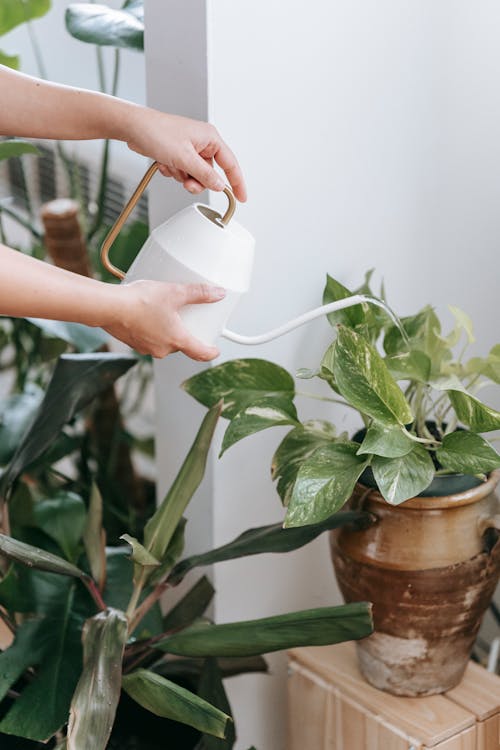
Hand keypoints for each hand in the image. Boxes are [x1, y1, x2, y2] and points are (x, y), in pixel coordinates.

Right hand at [104, 280, 224, 359]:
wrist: (109, 307)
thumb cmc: (140, 302)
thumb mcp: (175, 292)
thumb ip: (199, 293)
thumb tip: (218, 293)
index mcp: (176, 340)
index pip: (200, 353)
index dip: (210, 352)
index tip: (215, 351)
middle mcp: (162, 349)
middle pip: (180, 343)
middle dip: (184, 332)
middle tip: (186, 318)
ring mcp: (146, 347)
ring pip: (163, 341)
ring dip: (166, 330)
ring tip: (164, 311)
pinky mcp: (133, 342)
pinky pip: (148, 338)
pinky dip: (151, 329)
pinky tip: (146, 314)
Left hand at [125, 109, 246, 200]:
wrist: (134, 128)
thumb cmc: (157, 132)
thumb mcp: (184, 158)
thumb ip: (205, 175)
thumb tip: (220, 186)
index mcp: (210, 138)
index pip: (231, 164)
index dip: (237, 183)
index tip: (241, 198)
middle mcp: (202, 143)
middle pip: (210, 174)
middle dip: (197, 181)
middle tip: (187, 182)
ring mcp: (190, 149)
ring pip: (195, 176)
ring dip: (182, 177)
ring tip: (171, 166)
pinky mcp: (178, 154)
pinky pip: (183, 173)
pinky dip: (174, 172)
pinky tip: (165, 162)